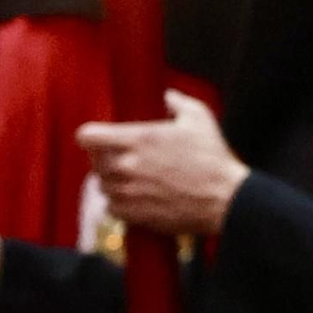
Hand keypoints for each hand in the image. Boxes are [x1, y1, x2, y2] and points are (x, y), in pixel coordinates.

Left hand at [76, 89, 248, 236]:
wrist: (224, 199)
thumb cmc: (213, 158)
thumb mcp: (199, 117)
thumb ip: (177, 102)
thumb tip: (167, 96)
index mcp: (138, 138)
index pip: (88, 136)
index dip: (89, 135)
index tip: (96, 138)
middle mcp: (128, 166)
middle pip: (94, 163)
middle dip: (102, 159)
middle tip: (119, 158)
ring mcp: (131, 193)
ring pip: (102, 186)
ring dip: (111, 182)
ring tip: (129, 179)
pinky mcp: (137, 215)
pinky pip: (112, 209)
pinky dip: (118, 204)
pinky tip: (133, 199)